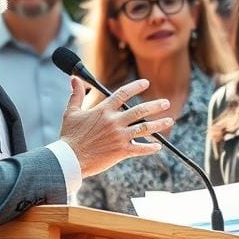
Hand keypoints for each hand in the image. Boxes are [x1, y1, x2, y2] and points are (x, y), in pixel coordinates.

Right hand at [59, 77, 173, 177]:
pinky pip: (140, 149)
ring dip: (158, 124)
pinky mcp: (121, 151)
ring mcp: (119, 136)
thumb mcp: (71, 113)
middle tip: (165, 103)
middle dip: (155, 106)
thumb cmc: (69, 136)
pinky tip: (158, 146)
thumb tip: (74, 79)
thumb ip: (76, 95)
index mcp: (103, 110)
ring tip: (169, 120)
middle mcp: (114, 121)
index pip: (123, 94)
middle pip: (139, 110)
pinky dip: (150, 148)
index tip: (146, 83)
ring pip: (144, 129)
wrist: (69, 159)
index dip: (136, 87)